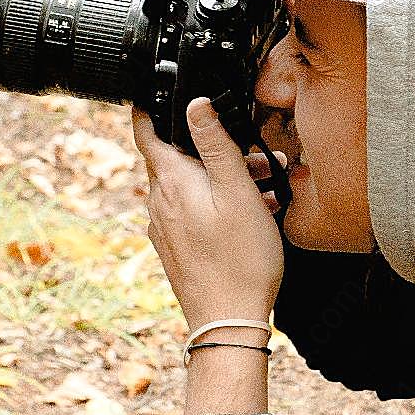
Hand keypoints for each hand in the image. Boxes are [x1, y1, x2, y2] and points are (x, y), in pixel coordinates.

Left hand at [132, 98, 283, 330]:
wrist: (228, 322)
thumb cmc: (239, 260)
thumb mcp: (236, 191)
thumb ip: (216, 144)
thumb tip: (195, 103)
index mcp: (170, 182)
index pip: (145, 131)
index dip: (150, 106)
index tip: (156, 91)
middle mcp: (159, 203)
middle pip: (180, 159)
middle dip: (216, 150)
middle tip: (257, 156)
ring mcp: (166, 228)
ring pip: (193, 186)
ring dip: (227, 179)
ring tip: (268, 188)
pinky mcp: (177, 248)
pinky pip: (196, 212)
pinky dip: (221, 203)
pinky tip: (254, 214)